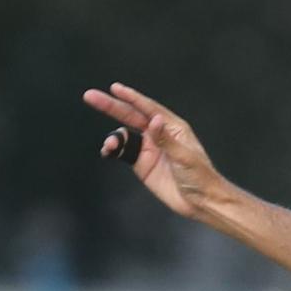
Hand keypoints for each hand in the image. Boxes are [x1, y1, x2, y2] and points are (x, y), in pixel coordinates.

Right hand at [83, 82, 225, 220]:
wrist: (200, 202)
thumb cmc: (200, 176)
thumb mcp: (184, 156)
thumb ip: (165, 139)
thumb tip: (153, 120)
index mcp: (172, 126)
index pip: (148, 108)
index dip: (131, 97)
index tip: (115, 88)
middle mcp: (158, 134)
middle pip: (130, 116)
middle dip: (111, 106)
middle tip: (90, 96)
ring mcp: (149, 149)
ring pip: (124, 135)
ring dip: (113, 137)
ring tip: (109, 146)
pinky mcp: (142, 165)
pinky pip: (124, 153)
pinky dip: (113, 150)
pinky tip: (107, 151)